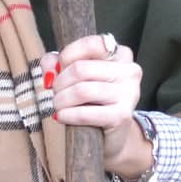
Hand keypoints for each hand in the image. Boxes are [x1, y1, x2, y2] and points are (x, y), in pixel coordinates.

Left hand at [46, 33, 149, 179]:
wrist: (110, 137)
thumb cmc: (91, 102)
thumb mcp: (75, 76)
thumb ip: (57, 63)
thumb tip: (50, 66)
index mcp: (121, 54)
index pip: (91, 44)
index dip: (68, 55)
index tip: (58, 70)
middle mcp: (130, 71)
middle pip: (81, 69)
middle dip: (60, 83)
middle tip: (54, 93)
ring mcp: (129, 93)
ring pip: (82, 90)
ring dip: (61, 100)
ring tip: (57, 106)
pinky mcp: (122, 116)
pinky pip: (85, 113)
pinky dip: (68, 115)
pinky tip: (61, 117)